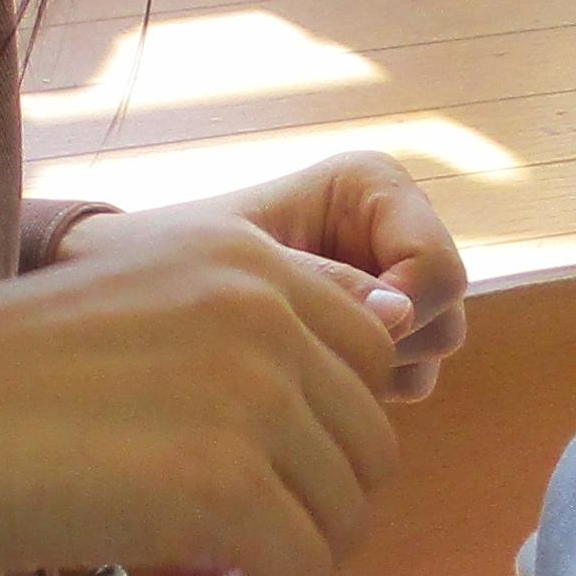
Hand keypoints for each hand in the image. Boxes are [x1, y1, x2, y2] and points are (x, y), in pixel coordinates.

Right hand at [0, 219, 403, 575]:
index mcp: (243, 252)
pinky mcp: (225, 483)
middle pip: (369, 443)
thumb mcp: (132, 301)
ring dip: (277, 568)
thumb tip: (376, 354)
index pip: (365, 359)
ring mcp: (252, 391)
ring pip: (345, 515)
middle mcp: (264, 304)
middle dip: (307, 512)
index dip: (316, 444)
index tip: (234, 485)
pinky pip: (302, 573)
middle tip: (213, 554)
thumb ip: (241, 323)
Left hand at [55, 152, 468, 402]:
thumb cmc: (176, 258)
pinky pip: (409, 376)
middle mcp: (394, 230)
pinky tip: (308, 382)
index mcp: (371, 185)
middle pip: (446, 310)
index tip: (334, 328)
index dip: (403, 306)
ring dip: (378, 372)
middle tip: (313, 353)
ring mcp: (391, 286)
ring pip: (434, 348)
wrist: (129, 294)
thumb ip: (320, 285)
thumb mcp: (241, 265)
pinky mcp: (377, 333)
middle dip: (392, 344)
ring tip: (302, 364)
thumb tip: (394, 316)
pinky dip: (366, 389)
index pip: (436, 264)